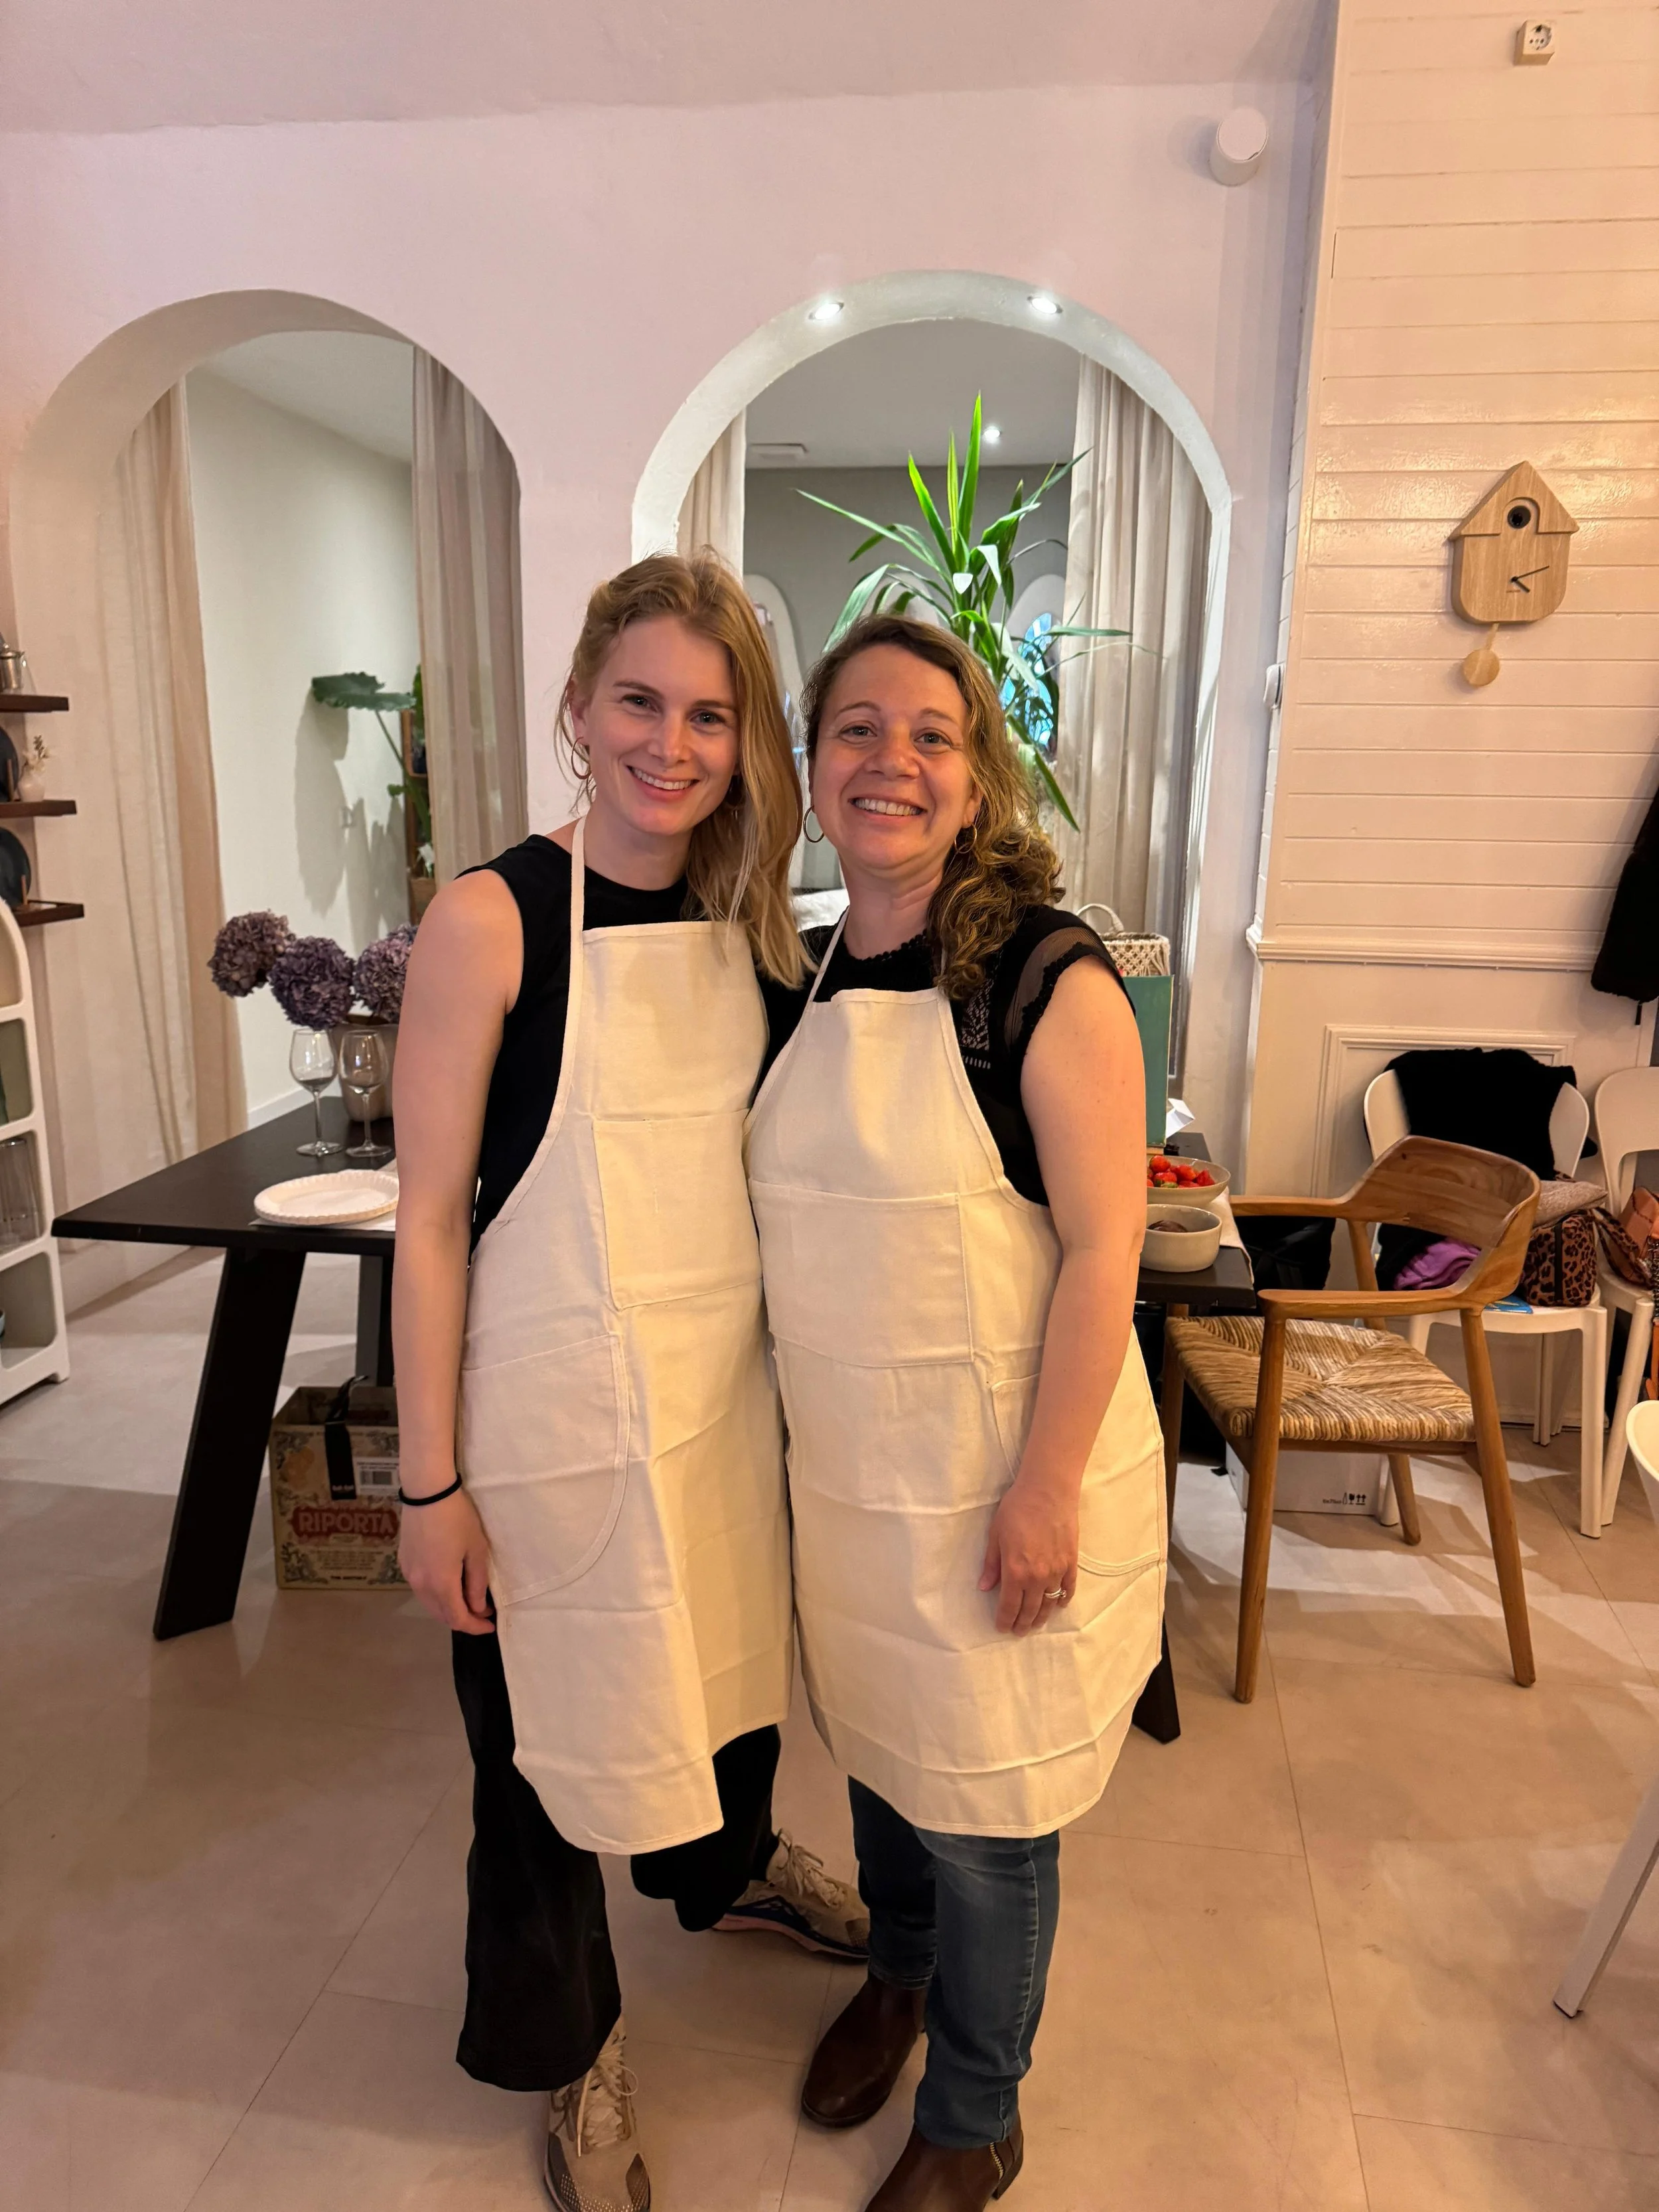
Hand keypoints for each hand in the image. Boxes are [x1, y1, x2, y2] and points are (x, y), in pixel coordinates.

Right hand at [399, 1486, 495, 1633]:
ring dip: (448, 1608)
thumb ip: (477, 1583)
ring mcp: (409, 1574)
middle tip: (482, 1612)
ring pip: (429, 1604)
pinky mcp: (403, 1563)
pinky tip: (447, 1584)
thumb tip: (478, 1607)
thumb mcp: (476, 1550)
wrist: (427, 1492)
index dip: (475, 1627)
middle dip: (462, 1619)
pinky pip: (420, 1589)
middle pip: (441, 1615)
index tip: (489, 1625)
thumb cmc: (458, 1518)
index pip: (458, 1619)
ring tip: (467, 1600)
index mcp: (441, 1584)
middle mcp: (421, 1585)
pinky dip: (435, 1595)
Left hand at [979, 1475, 1078, 1634]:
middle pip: (1030, 1610)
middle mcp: (1037, 1577)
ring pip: (1049, 1604)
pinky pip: (1068, 1589)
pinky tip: (1058, 1605)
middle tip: (1018, 1631)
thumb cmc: (1017, 1509)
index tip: (1002, 1627)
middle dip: (1022, 1624)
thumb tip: (983, 1588)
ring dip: (1041, 1617)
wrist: (1048, 1491)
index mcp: (1015, 1572)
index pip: (1009, 1606)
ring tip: (1035, 1624)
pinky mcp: (1071, 1563)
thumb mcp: (996, 1535)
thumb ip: (992, 1564)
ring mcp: (1057, 1571)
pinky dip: (1063, 1600)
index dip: (1005, 1620)